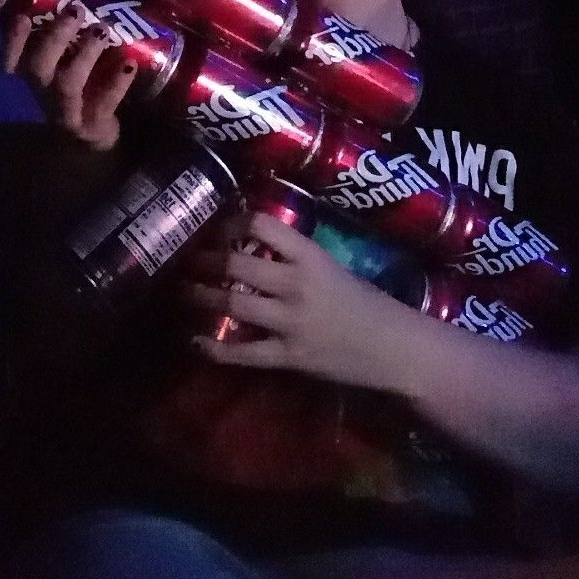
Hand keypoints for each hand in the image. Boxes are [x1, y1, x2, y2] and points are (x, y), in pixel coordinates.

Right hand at [0, 2, 136, 150]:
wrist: (96, 133)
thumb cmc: (81, 84)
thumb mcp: (70, 59)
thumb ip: (69, 33)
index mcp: (35, 73)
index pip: (10, 60)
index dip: (12, 40)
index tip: (23, 15)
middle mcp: (44, 91)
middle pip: (37, 67)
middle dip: (55, 37)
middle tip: (76, 9)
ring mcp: (66, 111)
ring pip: (67, 84)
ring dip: (85, 55)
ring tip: (102, 30)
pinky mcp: (92, 125)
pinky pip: (103, 105)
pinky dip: (116, 83)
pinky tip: (129, 64)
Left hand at [184, 209, 417, 388]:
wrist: (395, 347)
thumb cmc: (366, 303)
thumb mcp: (332, 266)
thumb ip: (296, 256)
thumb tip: (253, 242)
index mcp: (311, 256)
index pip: (263, 225)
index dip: (232, 222)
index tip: (216, 226)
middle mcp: (296, 284)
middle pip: (236, 264)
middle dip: (205, 260)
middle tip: (186, 258)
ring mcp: (290, 322)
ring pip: (232, 304)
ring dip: (201, 296)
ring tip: (182, 290)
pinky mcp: (289, 356)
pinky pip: (244, 352)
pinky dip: (216, 346)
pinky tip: (197, 340)